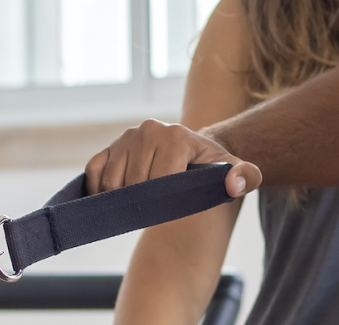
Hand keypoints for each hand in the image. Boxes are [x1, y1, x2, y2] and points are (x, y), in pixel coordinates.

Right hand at [85, 118, 262, 197]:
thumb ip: (244, 177)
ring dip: (122, 199)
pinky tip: (117, 198)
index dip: (164, 202)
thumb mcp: (233, 170)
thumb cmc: (212, 167)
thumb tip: (233, 184)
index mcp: (177, 136)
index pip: (159, 181)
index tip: (173, 208)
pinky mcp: (109, 147)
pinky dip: (99, 190)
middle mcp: (149, 130)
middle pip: (133, 184)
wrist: (194, 153)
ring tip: (142, 202)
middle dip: (144, 202)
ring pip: (111, 182)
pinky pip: (94, 173)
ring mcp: (127, 137)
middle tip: (159, 207)